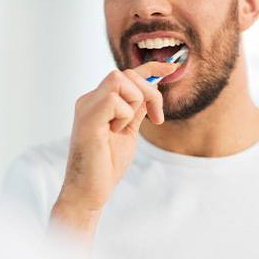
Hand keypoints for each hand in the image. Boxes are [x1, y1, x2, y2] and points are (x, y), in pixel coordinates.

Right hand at [54, 61, 177, 214]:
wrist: (90, 191)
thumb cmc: (106, 165)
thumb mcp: (128, 131)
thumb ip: (136, 110)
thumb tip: (151, 89)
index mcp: (98, 102)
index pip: (125, 75)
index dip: (151, 67)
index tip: (172, 67)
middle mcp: (90, 100)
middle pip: (126, 74)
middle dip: (149, 92)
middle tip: (155, 118)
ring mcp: (86, 107)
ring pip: (120, 80)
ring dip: (133, 104)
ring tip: (123, 128)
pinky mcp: (87, 118)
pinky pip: (114, 100)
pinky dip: (124, 116)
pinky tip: (114, 133)